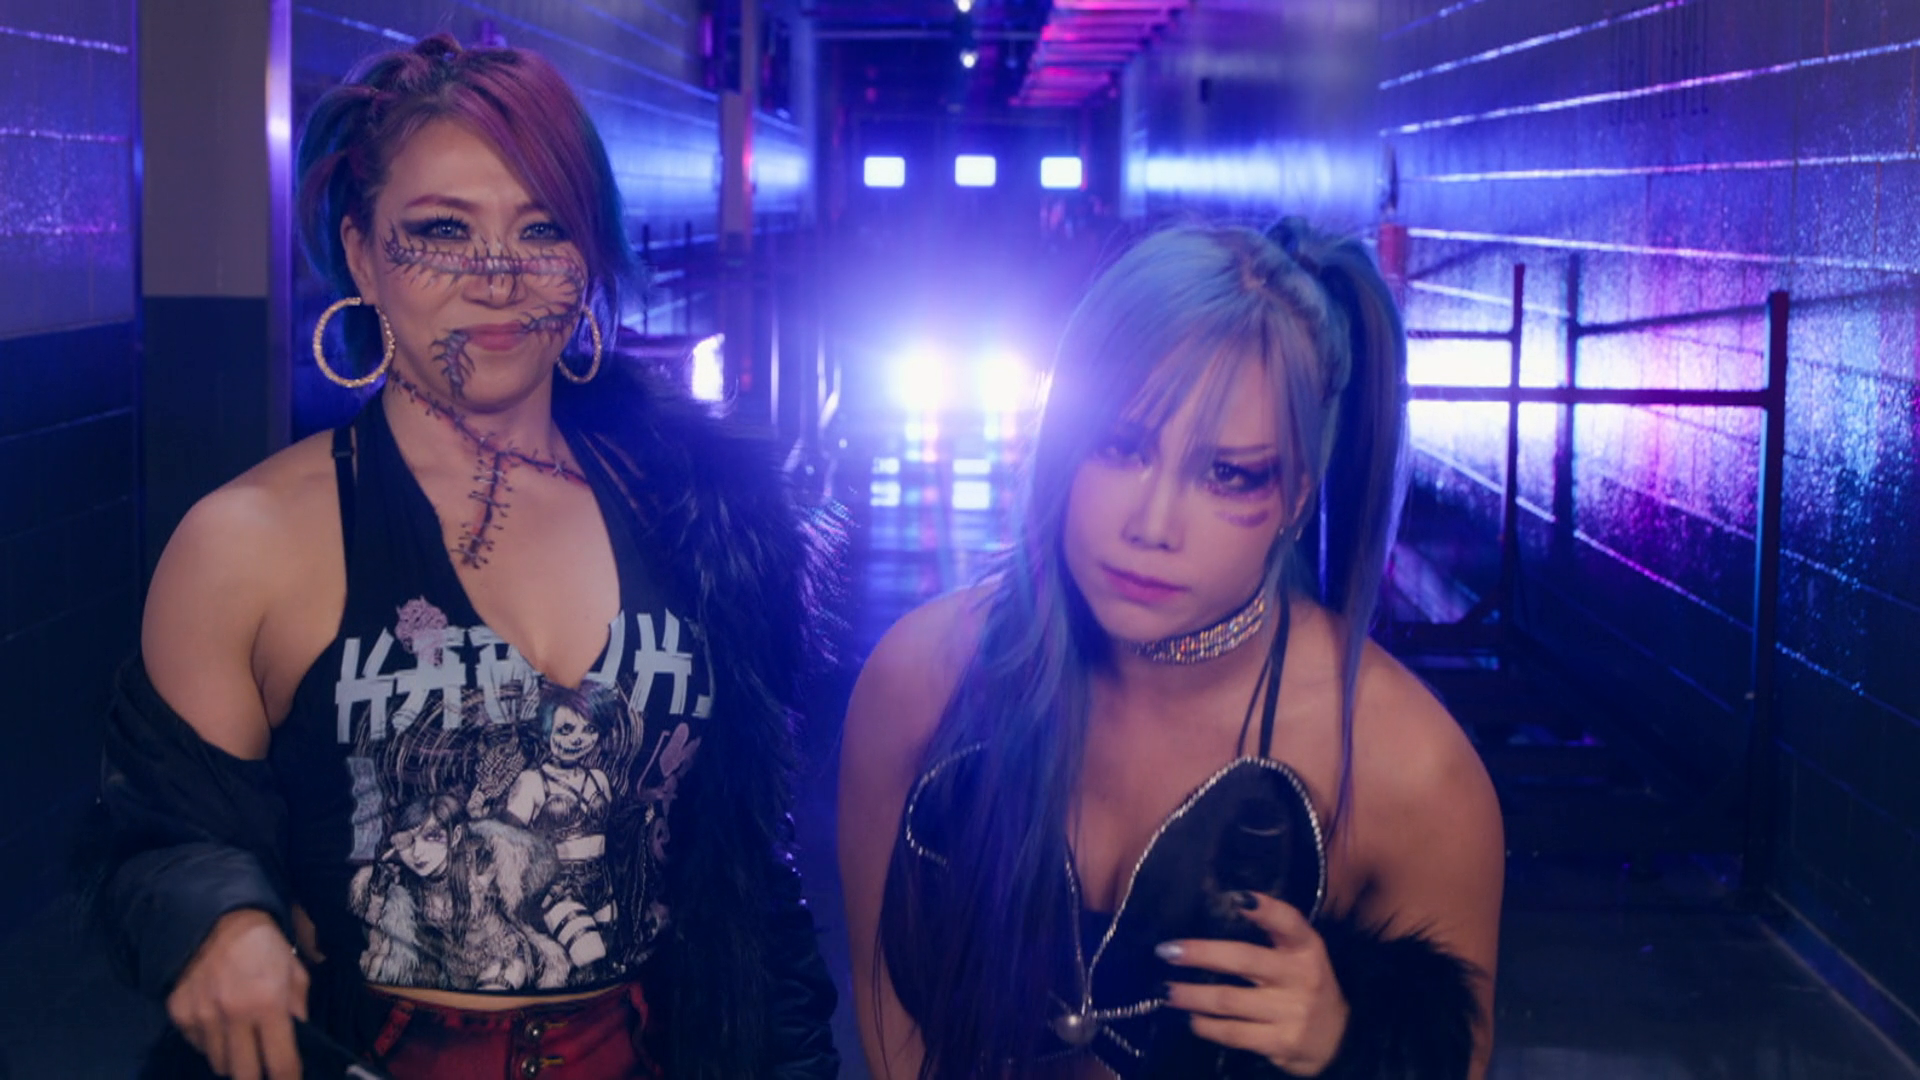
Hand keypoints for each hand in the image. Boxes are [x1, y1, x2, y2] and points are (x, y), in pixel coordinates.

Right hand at [166, 909, 309, 1079]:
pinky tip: (219, 1024)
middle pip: (244, 1074)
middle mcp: (233, 1014)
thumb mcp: (294, 973)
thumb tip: (298, 1043)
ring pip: (218, 1063)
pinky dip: (210, 1043)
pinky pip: (197, 1045)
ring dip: (233, 1059)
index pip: (281, 1062)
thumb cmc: (265, 946)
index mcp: (268, 1003)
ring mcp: (202, 1016)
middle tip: (263, 1067)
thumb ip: (299, 1011)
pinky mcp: (179, 1013)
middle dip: (256, 1077)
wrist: (217, 920)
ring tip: (242, 1040)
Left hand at [1157, 892, 1348, 1075]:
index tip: (1237, 897)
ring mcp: (1291, 1012)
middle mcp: (1301, 977)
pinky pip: (1233, 1033)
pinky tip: (1192, 1020)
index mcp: (1307, 948)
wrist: (1339, 1040)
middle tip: (1167, 951)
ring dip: (1192, 995)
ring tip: (1167, 990)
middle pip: (1244, 960)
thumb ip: (1271, 936)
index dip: (1265, 909)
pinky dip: (1206, 1026)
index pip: (1289, 922)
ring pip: (1229, 1000)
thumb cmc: (1305, 986)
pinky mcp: (1281, 1042)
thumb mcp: (1300, 955)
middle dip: (1201, 954)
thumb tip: (1215, 913)